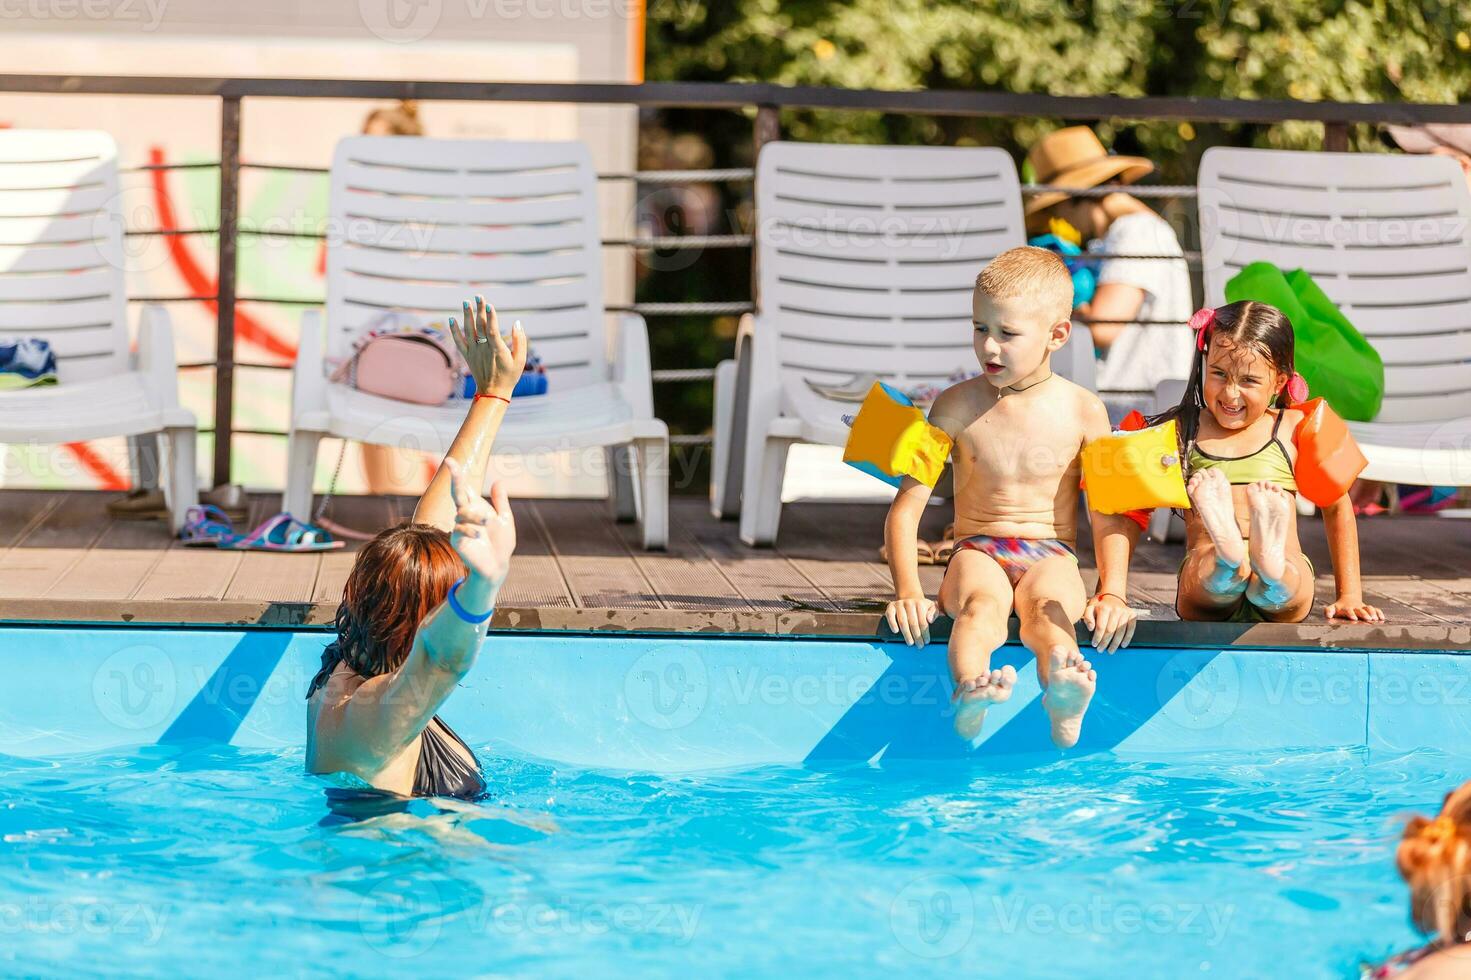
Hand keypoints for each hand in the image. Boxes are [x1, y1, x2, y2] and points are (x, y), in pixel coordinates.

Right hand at [444, 457, 514, 586]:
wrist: (497, 566)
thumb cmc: (501, 543)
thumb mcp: (505, 520)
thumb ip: (501, 502)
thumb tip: (498, 481)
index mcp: (476, 507)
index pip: (464, 487)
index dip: (457, 473)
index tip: (450, 460)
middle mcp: (465, 515)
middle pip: (457, 492)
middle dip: (455, 478)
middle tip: (450, 463)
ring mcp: (459, 527)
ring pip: (462, 512)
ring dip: (476, 515)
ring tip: (488, 522)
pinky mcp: (457, 540)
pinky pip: (459, 529)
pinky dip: (471, 530)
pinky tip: (479, 535)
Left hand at [448, 295, 526, 399]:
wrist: (493, 392)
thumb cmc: (510, 376)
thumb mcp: (520, 360)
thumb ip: (520, 341)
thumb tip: (517, 323)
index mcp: (497, 349)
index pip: (492, 330)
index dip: (491, 317)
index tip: (490, 305)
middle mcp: (483, 349)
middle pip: (480, 326)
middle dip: (479, 309)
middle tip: (478, 296)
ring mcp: (474, 352)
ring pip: (468, 330)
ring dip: (466, 315)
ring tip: (465, 302)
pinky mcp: (467, 355)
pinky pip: (459, 341)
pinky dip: (454, 330)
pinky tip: (451, 319)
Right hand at [885, 596, 937, 645]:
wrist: (909, 599)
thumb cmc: (922, 607)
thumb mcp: (931, 607)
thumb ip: (934, 612)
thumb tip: (930, 620)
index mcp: (920, 603)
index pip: (923, 621)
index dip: (925, 633)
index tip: (926, 642)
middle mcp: (909, 603)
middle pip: (913, 623)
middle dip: (917, 636)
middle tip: (920, 645)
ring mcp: (899, 604)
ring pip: (902, 622)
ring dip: (906, 634)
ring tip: (910, 643)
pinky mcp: (890, 607)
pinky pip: (890, 615)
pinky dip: (892, 623)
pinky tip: (896, 631)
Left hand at [1083, 594, 1136, 651]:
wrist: (1113, 596)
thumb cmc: (1099, 606)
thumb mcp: (1090, 608)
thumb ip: (1087, 617)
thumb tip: (1091, 628)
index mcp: (1104, 608)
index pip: (1100, 626)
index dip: (1097, 637)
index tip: (1094, 645)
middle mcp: (1115, 610)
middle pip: (1110, 630)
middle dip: (1105, 642)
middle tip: (1101, 650)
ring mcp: (1125, 612)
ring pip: (1120, 632)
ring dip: (1115, 643)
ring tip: (1110, 651)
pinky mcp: (1132, 615)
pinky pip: (1131, 629)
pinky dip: (1127, 638)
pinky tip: (1123, 645)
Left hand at [1326, 596, 1384, 622]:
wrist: (1348, 600)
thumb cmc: (1339, 608)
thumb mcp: (1332, 609)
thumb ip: (1328, 611)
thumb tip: (1327, 616)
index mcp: (1346, 609)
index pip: (1349, 610)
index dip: (1351, 614)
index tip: (1354, 618)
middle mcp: (1356, 608)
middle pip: (1361, 610)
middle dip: (1364, 614)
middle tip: (1368, 619)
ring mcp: (1363, 608)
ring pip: (1369, 608)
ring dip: (1373, 613)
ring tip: (1375, 619)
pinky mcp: (1369, 609)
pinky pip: (1376, 609)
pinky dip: (1379, 613)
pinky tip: (1382, 618)